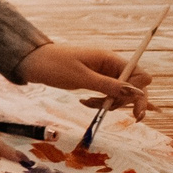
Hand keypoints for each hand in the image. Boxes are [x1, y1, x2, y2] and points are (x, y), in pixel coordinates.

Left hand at [18, 41, 152, 119]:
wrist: (31, 62)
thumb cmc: (54, 65)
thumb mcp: (81, 77)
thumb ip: (109, 85)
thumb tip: (136, 93)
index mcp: (110, 59)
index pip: (140, 75)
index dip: (139, 92)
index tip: (132, 108)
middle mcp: (110, 65)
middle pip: (133, 86)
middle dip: (126, 101)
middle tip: (116, 114)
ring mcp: (103, 73)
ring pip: (120, 93)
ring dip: (109, 103)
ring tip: (88, 103)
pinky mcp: (95, 80)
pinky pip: (107, 94)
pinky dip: (100, 101)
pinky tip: (85, 102)